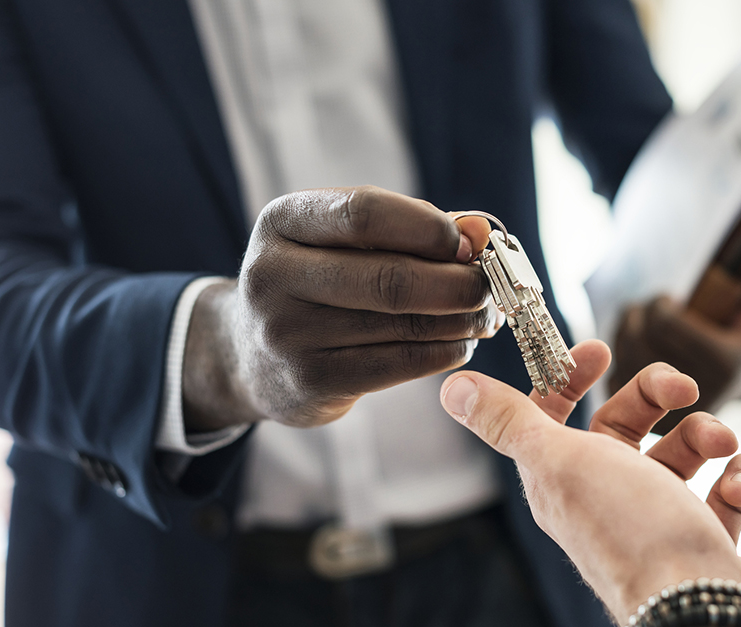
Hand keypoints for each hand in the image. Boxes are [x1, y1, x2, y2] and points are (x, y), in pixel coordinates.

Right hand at [182, 186, 499, 429]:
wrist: (250, 354)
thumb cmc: (319, 282)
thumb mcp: (342, 241)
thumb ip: (409, 229)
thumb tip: (478, 231)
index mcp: (282, 221)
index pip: (365, 212)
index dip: (429, 228)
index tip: (471, 243)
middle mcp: (273, 275)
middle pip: (390, 278)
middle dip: (457, 283)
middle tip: (490, 287)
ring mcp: (287, 333)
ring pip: (401, 325)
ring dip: (460, 320)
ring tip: (484, 315)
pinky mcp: (310, 381)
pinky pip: (398, 364)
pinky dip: (444, 352)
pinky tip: (461, 343)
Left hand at [440, 340, 740, 622]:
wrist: (700, 604)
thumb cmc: (630, 530)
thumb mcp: (558, 461)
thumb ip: (509, 421)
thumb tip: (452, 387)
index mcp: (563, 478)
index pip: (554, 416)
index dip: (569, 378)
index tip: (600, 351)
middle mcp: (607, 498)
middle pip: (625, 424)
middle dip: (656, 395)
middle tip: (684, 389)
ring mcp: (659, 519)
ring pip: (683, 451)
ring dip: (706, 434)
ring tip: (722, 445)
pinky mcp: (705, 538)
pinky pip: (727, 489)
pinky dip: (740, 477)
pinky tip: (739, 485)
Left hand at [611, 243, 740, 431]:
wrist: (735, 384)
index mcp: (725, 365)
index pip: (664, 321)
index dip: (659, 302)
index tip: (669, 298)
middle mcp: (697, 393)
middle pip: (639, 335)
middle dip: (641, 313)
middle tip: (652, 308)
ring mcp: (670, 412)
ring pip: (622, 354)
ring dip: (626, 330)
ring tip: (644, 323)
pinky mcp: (647, 421)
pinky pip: (614, 376)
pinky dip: (619, 356)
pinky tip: (634, 347)